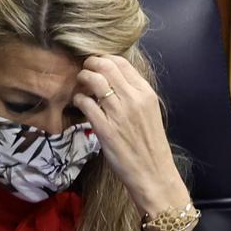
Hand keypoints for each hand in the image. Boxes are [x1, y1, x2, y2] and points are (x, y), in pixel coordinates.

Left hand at [72, 55, 190, 215]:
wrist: (152, 171)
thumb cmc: (149, 143)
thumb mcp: (148, 112)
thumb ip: (133, 94)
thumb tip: (113, 80)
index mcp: (146, 93)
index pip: (122, 63)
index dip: (104, 59)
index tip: (96, 64)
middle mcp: (133, 99)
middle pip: (106, 67)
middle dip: (90, 64)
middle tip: (84, 70)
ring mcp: (118, 113)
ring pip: (94, 81)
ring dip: (82, 79)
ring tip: (80, 84)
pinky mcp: (105, 129)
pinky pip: (86, 104)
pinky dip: (78, 99)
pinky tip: (78, 103)